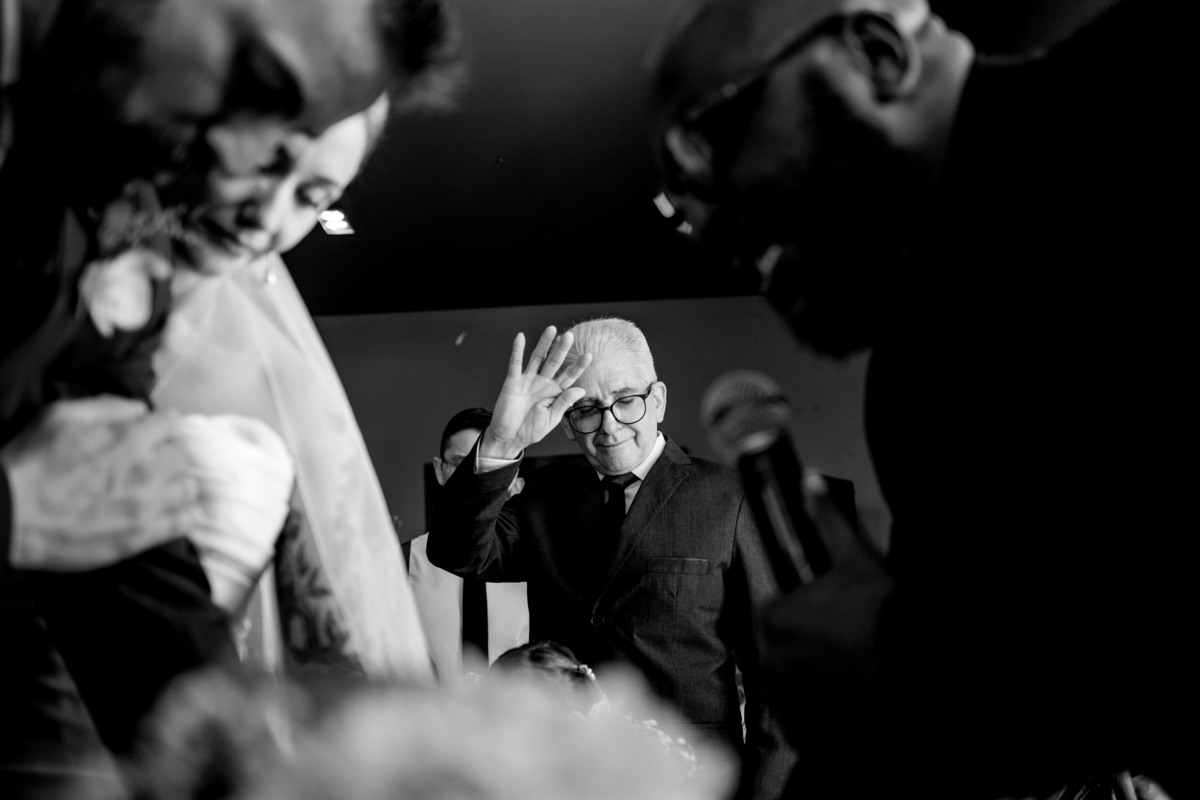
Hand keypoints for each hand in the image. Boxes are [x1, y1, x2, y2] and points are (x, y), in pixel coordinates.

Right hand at [1, 396, 201, 570]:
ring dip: (177, 484)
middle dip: (168, 454)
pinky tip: (173, 512)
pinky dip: (185, 515)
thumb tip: (140, 409)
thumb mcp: (62, 416)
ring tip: (160, 488)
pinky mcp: (142, 536)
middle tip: (151, 462)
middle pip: (182, 455)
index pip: (172, 422)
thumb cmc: (31, 463)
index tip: (153, 434)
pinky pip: (185, 522)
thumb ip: (108, 407)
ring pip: (189, 487)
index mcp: (130, 438)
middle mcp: (147, 470)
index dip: (161, 426)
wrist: (10, 515)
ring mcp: (148, 505)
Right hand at [479, 327, 592, 459]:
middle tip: (570, 336)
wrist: (509, 438)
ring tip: (551, 329)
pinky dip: (517, 350)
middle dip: (562, 350)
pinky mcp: (513, 381)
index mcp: (555, 392)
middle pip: (554, 362)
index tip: (589, 355)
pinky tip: (520, 337)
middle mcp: (543, 383)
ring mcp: (528, 380)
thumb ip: (564, 403)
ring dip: (544, 344)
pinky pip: (515, 364)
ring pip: (537, 358)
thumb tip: (581, 390)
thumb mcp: (551, 419)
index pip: (569, 376)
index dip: (578, 366)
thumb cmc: (531, 430)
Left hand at [759, 475, 894, 779]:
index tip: (834, 621)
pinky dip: (820, 717)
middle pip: (783, 653)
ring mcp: (787, 701)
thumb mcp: (859, 559)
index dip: (808, 617)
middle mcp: (770, 661)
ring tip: (851, 677)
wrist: (920, 671)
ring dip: (813, 684)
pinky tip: (848, 705)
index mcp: (774, 618)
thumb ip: (827, 519)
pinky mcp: (805, 733)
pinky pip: (803, 723)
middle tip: (847, 649)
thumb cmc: (887, 615)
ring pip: (792, 687)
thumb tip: (808, 480)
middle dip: (808, 651)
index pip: (778, 617)